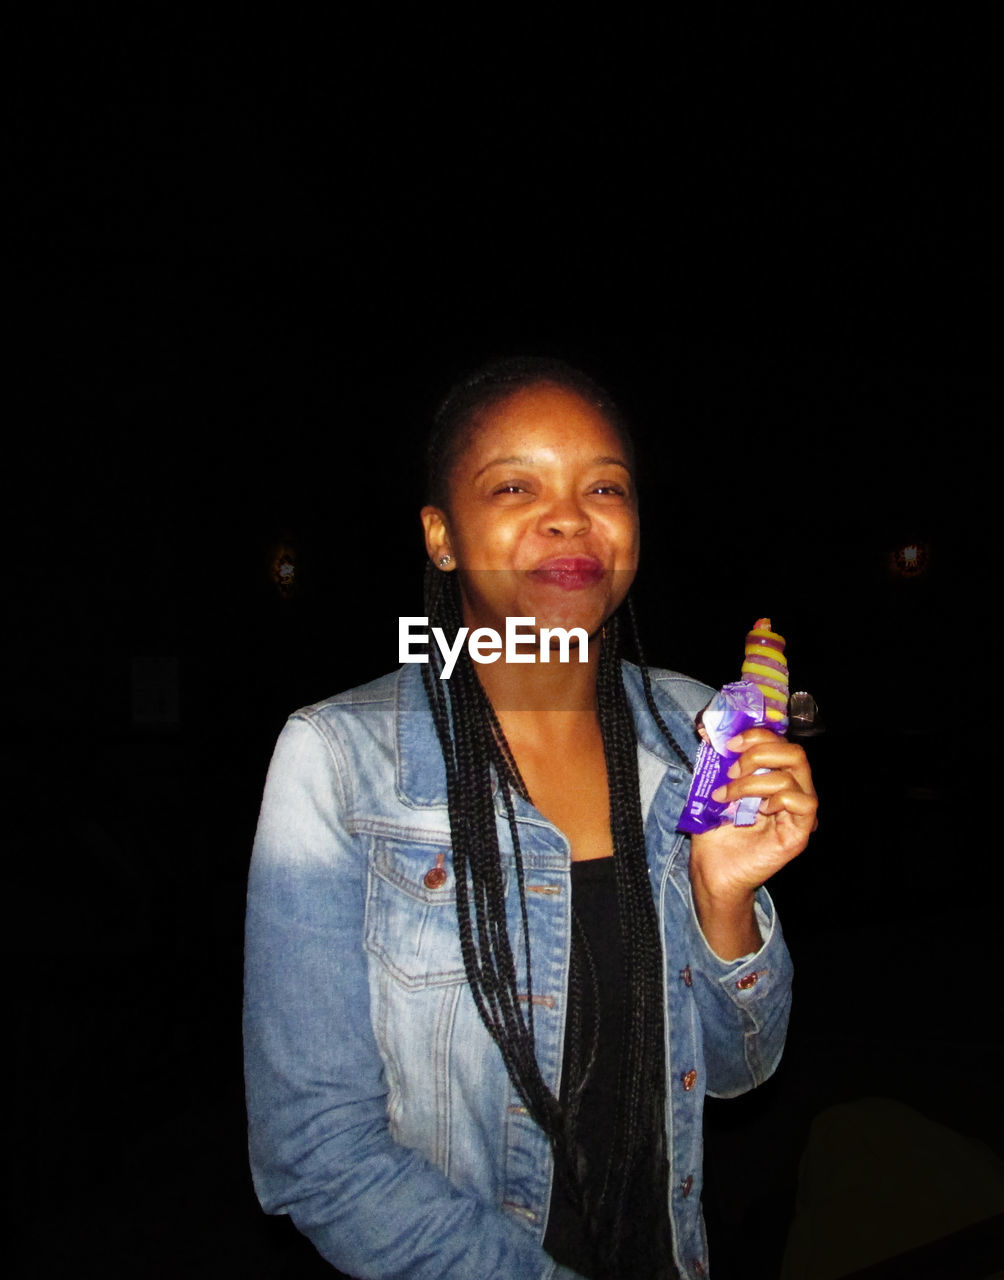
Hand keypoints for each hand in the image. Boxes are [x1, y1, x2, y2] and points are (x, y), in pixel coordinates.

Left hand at [688, 729, 817, 957]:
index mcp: (773, 774)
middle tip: (731, 769)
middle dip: (758, 752)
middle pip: (794, 752)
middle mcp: (791, 788)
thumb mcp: (712, 786)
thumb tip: (706, 729)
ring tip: (729, 795)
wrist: (712, 867)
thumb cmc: (714, 828)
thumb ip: (715, 760)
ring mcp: (799, 811)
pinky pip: (803, 802)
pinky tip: (758, 811)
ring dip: (753, 781)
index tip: (727, 742)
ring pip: (793, 774)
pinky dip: (777, 799)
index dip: (756, 734)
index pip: (779, 741)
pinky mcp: (800, 831)